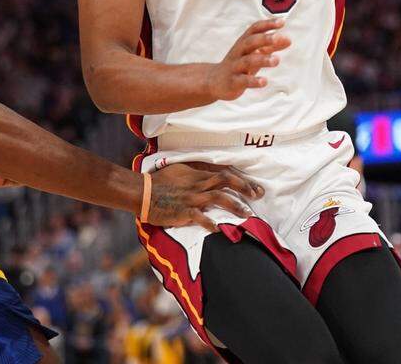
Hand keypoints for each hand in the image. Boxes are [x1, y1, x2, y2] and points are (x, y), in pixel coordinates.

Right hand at [146, 162, 263, 231]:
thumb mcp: (180, 170)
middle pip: (226, 181)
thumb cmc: (160, 182)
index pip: (225, 173)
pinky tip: (218, 229)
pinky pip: (200, 217)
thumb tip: (212, 175)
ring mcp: (191, 197)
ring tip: (247, 214)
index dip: (242, 180)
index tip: (255, 188)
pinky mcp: (183, 211)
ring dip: (235, 205)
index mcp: (197, 174)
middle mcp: (198, 184)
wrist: (143, 193)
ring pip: (218, 198)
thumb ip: (197, 172)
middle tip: (258, 195)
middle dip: (244, 188)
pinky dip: (210, 223)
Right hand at [206, 19, 290, 100]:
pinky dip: (254, 81)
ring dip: (263, 59)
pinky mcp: (233, 81)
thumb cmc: (240, 64)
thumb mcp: (255, 53)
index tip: (282, 22)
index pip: (255, 29)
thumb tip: (288, 40)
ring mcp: (235, 66)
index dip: (267, 24)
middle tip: (278, 37)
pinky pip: (243, 80)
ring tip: (276, 60)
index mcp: (244, 42)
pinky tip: (264, 81)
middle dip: (264, 39)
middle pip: (250, 42)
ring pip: (248, 61)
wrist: (214, 81)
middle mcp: (239, 52)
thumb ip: (271, 47)